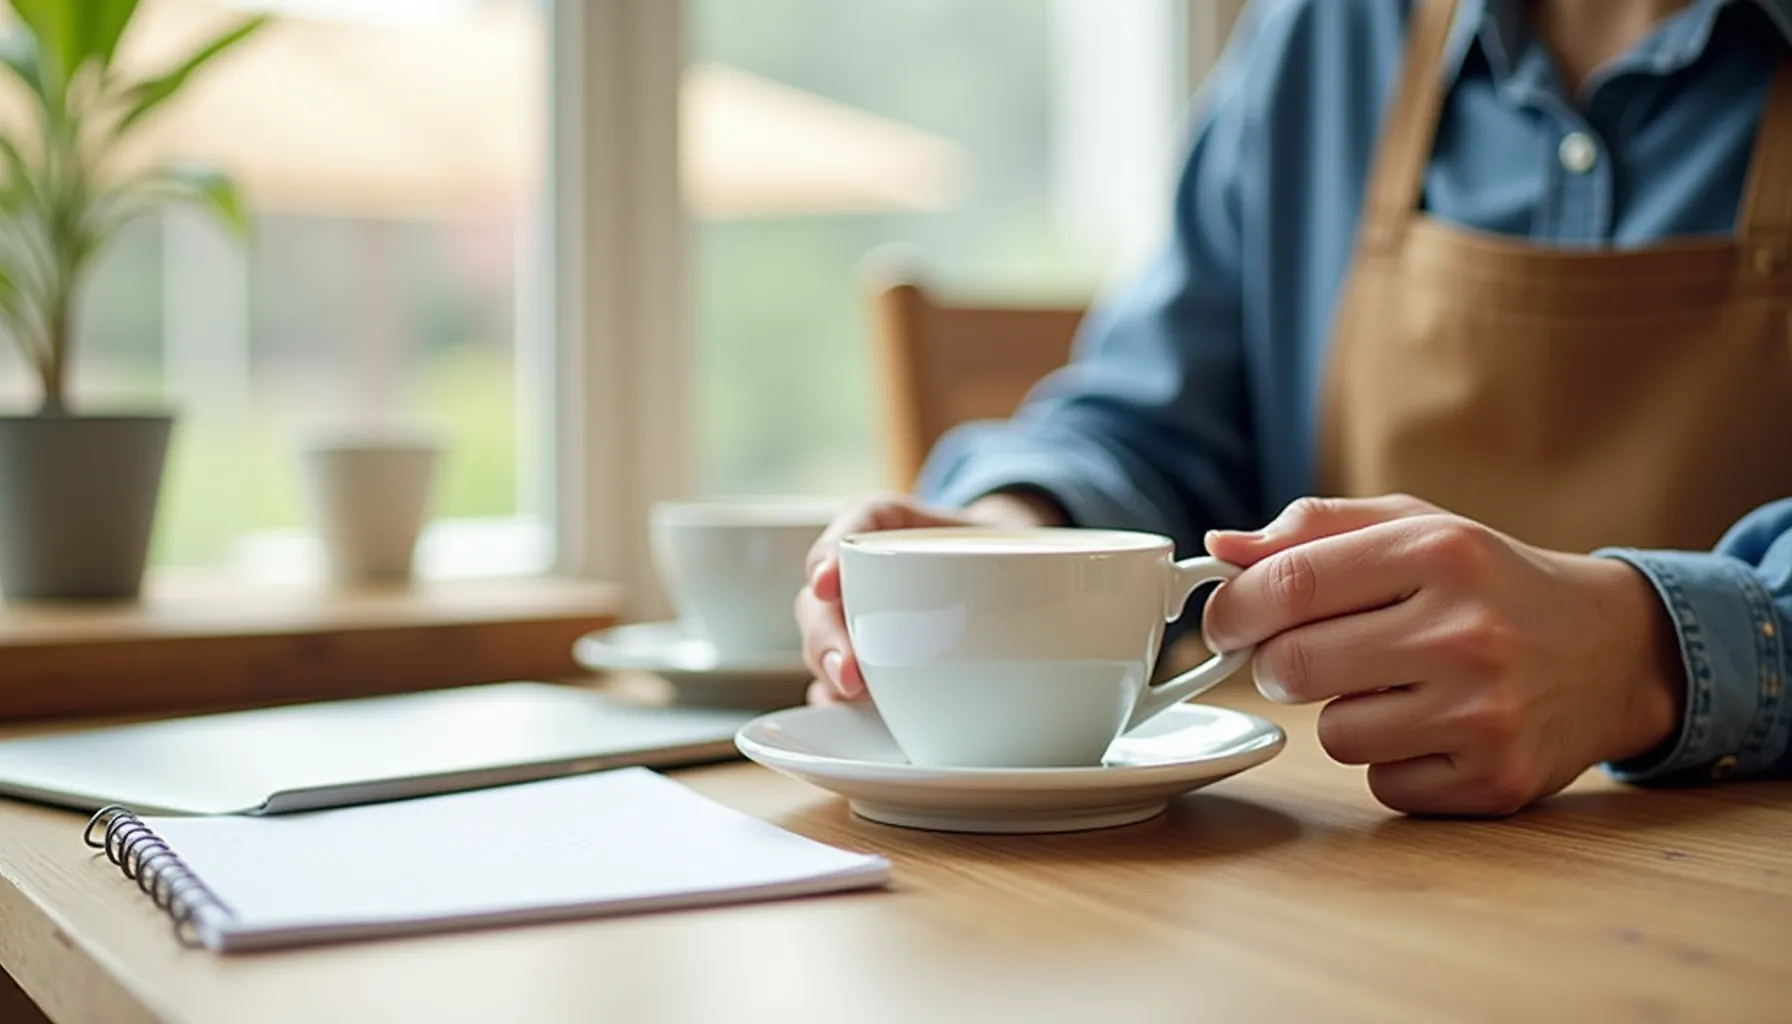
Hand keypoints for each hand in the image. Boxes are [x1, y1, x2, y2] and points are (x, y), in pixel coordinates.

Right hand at [796, 490, 1067, 703]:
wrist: (1021, 581)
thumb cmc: (1018, 559)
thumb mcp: (1039, 544)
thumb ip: (1064, 557)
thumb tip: (1138, 598)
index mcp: (903, 527)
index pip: (860, 520)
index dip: (835, 546)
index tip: (829, 579)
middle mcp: (870, 573)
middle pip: (823, 595)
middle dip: (827, 632)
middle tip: (850, 671)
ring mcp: (861, 621)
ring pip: (821, 638)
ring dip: (825, 669)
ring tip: (847, 697)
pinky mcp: (867, 667)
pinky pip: (835, 682)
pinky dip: (835, 701)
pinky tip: (849, 720)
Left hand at [1201, 495, 1685, 816]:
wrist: (1611, 651)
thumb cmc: (1487, 583)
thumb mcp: (1415, 528)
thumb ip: (1315, 529)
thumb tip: (1222, 549)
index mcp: (1440, 551)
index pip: (1291, 584)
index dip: (1234, 609)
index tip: (1225, 623)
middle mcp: (1467, 631)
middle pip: (1295, 666)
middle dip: (1275, 665)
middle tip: (1300, 656)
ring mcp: (1487, 712)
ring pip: (1333, 734)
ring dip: (1339, 715)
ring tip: (1387, 688)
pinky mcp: (1497, 778)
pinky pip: (1382, 783)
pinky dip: (1388, 761)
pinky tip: (1430, 727)